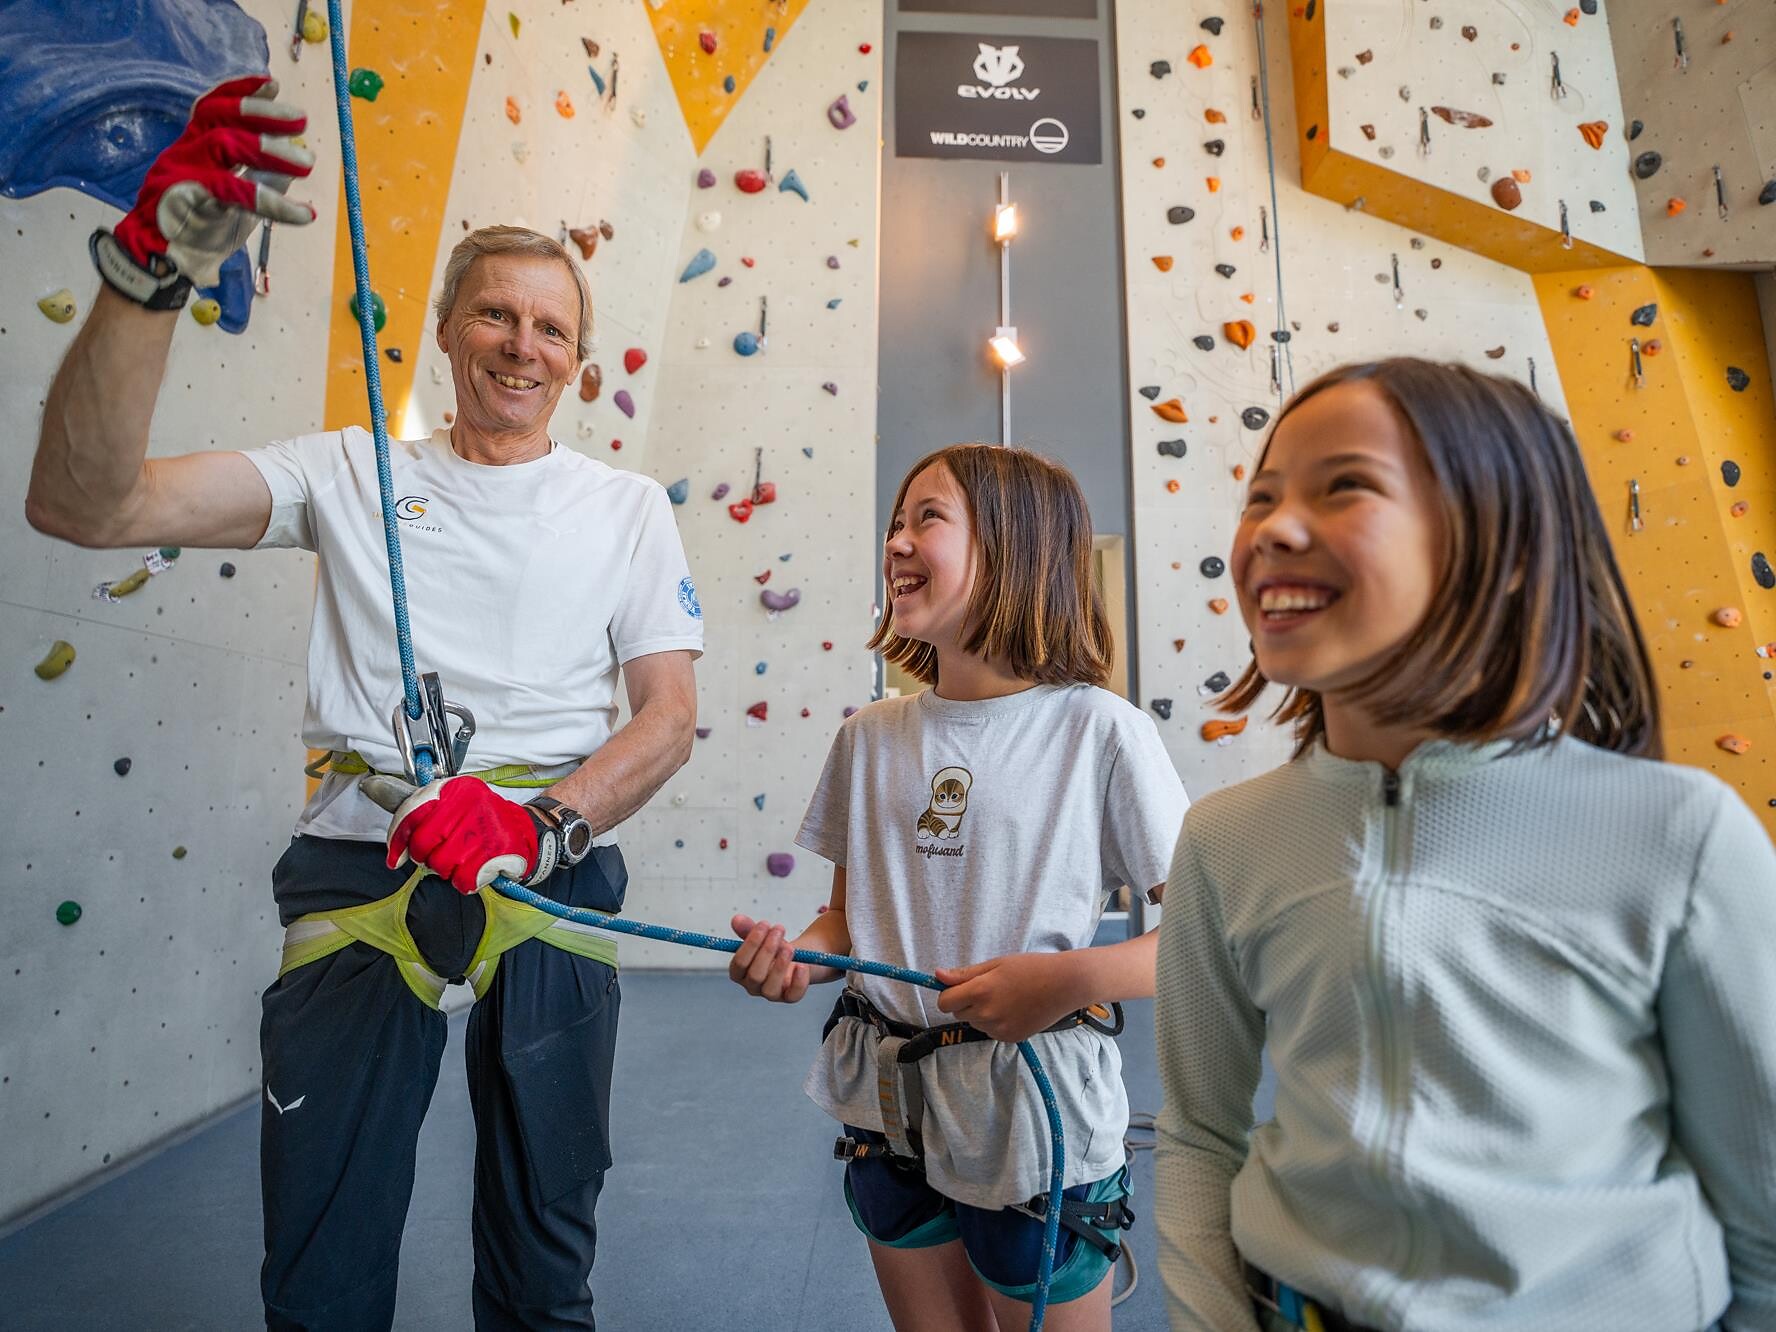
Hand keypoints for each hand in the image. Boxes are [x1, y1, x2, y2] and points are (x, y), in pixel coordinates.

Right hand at [114, 75, 315, 285]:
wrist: (159, 263)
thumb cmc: (196, 230)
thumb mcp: (237, 204)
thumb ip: (260, 181)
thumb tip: (292, 165)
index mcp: (193, 147)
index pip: (212, 107)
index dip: (240, 91)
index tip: (272, 83)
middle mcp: (184, 151)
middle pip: (219, 116)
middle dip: (262, 112)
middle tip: (300, 118)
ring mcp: (181, 170)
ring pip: (225, 144)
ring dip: (271, 150)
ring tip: (307, 163)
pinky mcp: (185, 197)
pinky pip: (232, 192)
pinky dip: (273, 202)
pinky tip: (303, 214)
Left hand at [362, 774, 537, 895]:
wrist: (526, 831)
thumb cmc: (484, 821)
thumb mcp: (455, 807)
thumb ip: (423, 821)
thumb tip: (393, 853)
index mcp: (455, 790)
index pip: (412, 814)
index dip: (397, 839)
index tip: (394, 857)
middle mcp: (468, 805)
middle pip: (423, 845)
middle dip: (426, 857)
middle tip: (439, 855)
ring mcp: (482, 829)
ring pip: (441, 864)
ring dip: (447, 869)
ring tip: (461, 860)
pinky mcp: (495, 852)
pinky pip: (462, 878)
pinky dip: (464, 880)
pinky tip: (473, 869)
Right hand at [728, 915, 813, 1001]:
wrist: (797, 957)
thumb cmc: (775, 948)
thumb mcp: (763, 936)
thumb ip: (748, 929)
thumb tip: (736, 919)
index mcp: (740, 973)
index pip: (739, 963)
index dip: (750, 944)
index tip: (764, 924)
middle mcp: (753, 986)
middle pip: (755, 975)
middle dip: (767, 951)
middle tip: (779, 930)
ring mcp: (771, 994)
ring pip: (770, 988)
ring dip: (780, 965)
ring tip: (789, 947)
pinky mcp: (789, 997)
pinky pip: (793, 995)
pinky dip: (798, 980)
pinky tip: (802, 965)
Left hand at [934, 952, 1082, 1042]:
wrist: (1064, 985)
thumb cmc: (1030, 968)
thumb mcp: (996, 964)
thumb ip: (965, 974)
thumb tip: (937, 976)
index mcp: (979, 992)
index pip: (944, 1002)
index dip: (949, 994)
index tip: (960, 987)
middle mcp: (986, 1014)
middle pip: (959, 1013)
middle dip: (967, 1002)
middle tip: (990, 988)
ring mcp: (998, 1029)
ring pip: (975, 1022)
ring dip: (981, 1013)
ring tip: (1006, 997)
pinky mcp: (1010, 1038)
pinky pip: (991, 1031)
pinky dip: (996, 1022)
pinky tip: (1014, 1009)